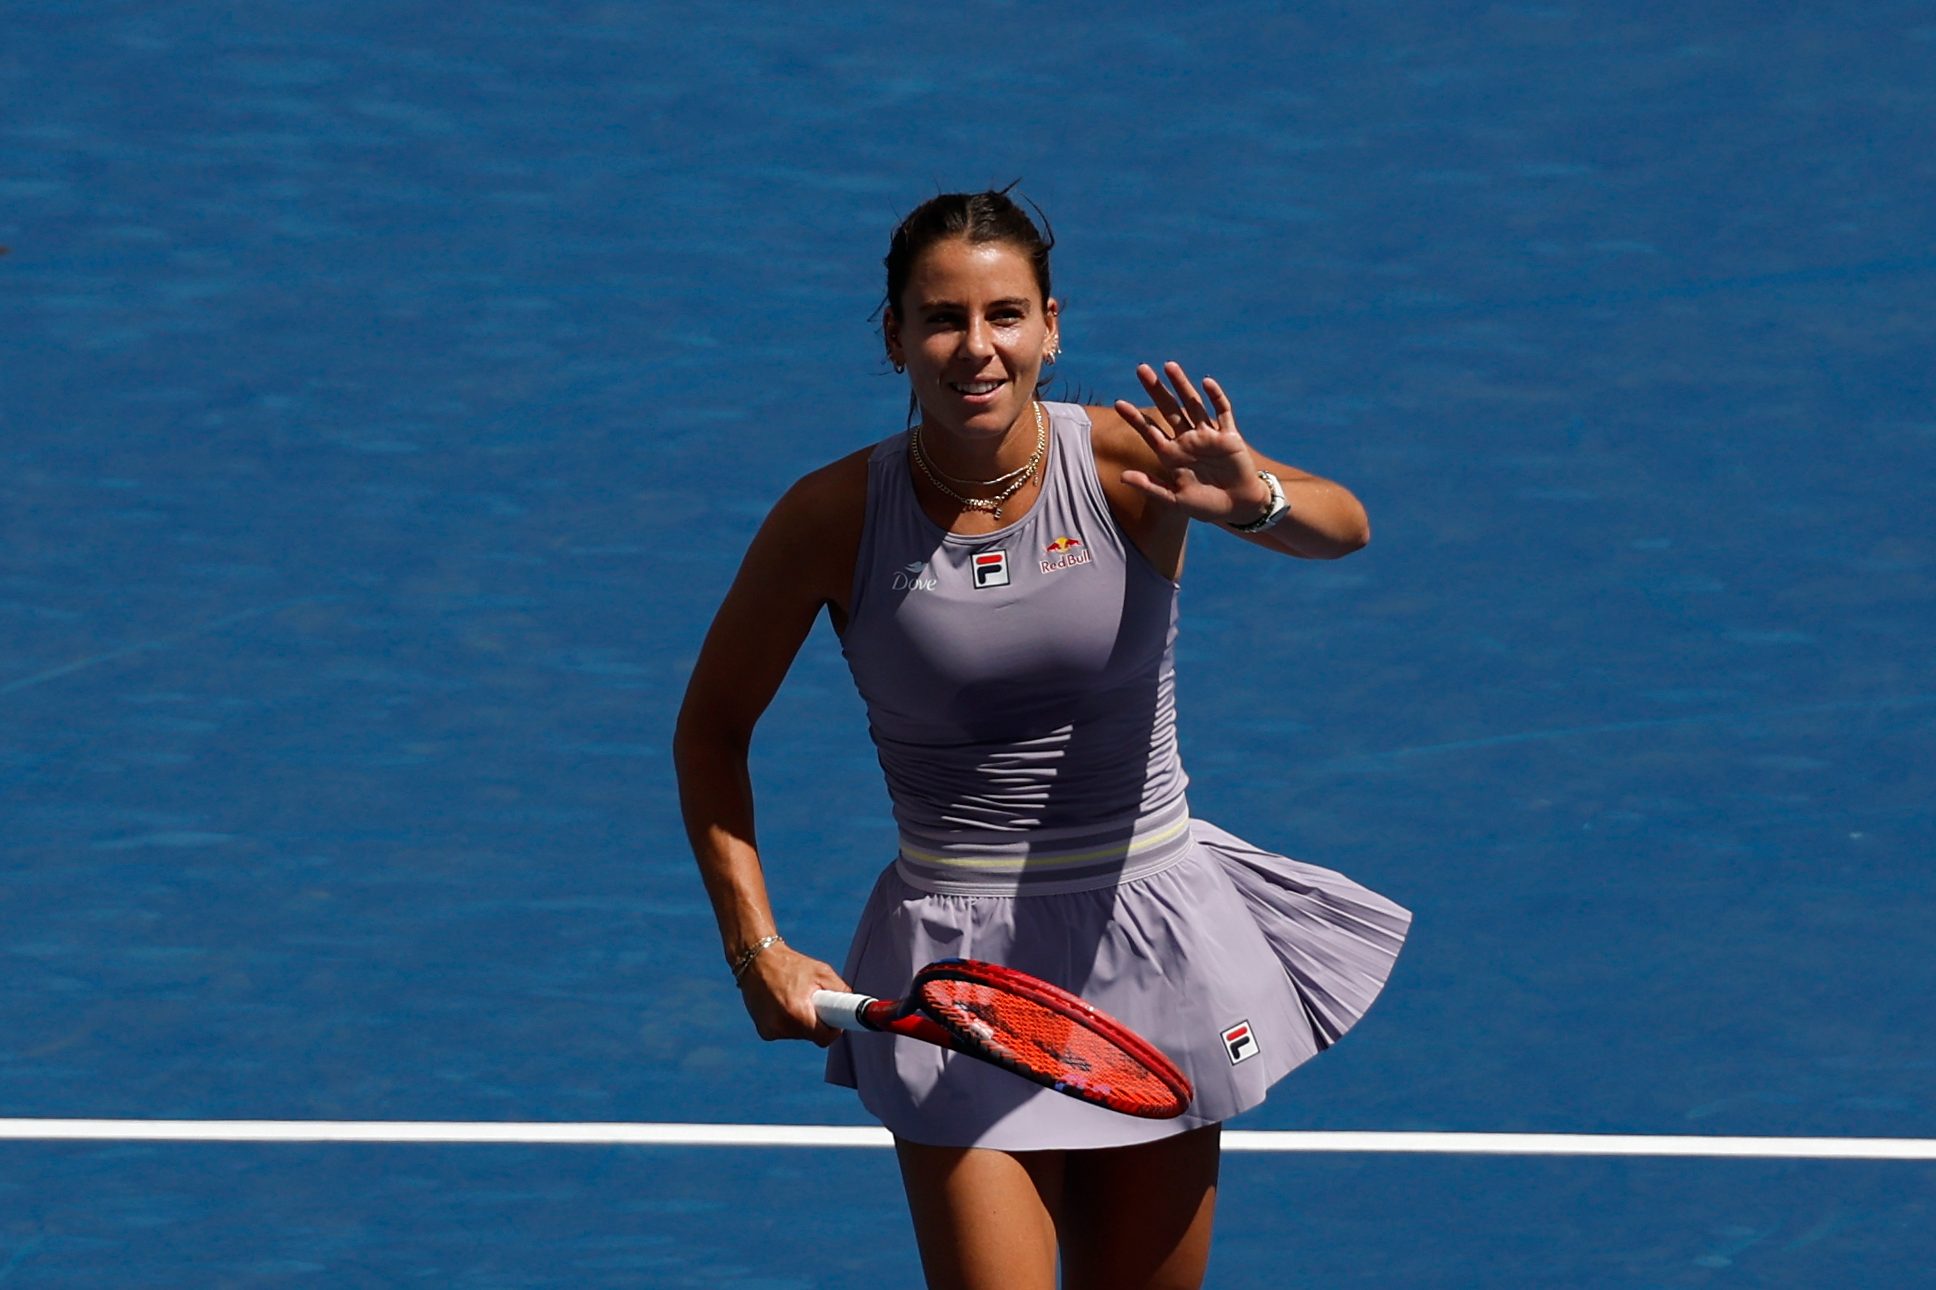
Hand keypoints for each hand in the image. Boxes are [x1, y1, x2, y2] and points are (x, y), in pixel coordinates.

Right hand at [738, 942, 846, 1046]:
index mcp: (798, 1014)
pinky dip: (788, 1022)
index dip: (833, 1028)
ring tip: (794, 998)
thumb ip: (841, 991)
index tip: (834, 1018)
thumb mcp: (822, 972)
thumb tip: (852, 1006)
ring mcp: (771, 1031)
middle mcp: (782, 1027)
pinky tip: (782, 1003)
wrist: (757, 960)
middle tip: (812, 1000)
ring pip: (799, 1035)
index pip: (825, 1038)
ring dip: (802, 1022)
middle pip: (812, 1036)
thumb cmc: (791, 964)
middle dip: (817, 1022)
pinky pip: (786, 1032)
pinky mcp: (764, 1031)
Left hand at [1113, 362, 1273, 524]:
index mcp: (1172, 455)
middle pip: (1168, 409)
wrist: (1238, 508)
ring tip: (1168, 365)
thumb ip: (1151, 488)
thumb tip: (1122, 477)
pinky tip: (1206, 382)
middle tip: (1141, 369)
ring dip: (1181, 385)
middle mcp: (1187, 440)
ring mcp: (1208, 436)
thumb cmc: (1206, 506)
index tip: (1118, 403)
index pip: (1149, 431)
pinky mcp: (1229, 436)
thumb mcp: (1175, 500)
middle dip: (1156, 389)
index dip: (1135, 418)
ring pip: (1192, 404)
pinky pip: (1222, 412)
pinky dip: (1215, 397)